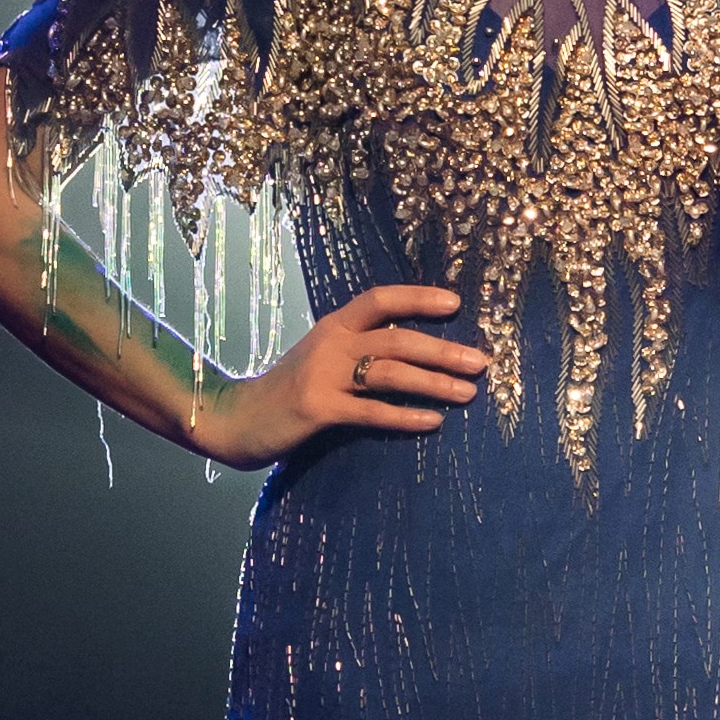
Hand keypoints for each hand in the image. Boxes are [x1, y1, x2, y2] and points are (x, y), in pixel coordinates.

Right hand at [191, 284, 485, 465]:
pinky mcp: (317, 410)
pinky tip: (432, 421)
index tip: (456, 303)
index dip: (418, 298)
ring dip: (434, 382)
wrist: (237, 418)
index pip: (380, 299)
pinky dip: (404, 416)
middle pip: (396, 339)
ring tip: (467, 393)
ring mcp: (323, 376)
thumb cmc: (289, 389)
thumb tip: (417, 351)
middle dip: (443, 350)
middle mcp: (330, 344)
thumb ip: (359, 348)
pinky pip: (371, 412)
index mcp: (334, 325)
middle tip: (481, 362)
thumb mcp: (322, 357)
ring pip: (389, 373)